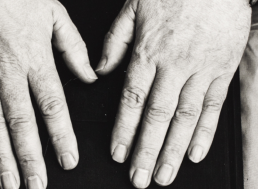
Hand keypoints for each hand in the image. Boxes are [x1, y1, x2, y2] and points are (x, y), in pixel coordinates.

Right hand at [0, 0, 96, 187]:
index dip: (61, 136)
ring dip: (2, 156)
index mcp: (34, 59)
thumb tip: (91, 74)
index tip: (68, 158)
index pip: (52, 106)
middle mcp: (8, 73)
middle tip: (37, 183)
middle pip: (22, 123)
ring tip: (10, 181)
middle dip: (31, 157)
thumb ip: (74, 48)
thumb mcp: (54, 15)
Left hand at [97, 0, 249, 187]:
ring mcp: (201, 70)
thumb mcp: (133, 8)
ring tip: (164, 174)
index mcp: (149, 53)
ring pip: (185, 118)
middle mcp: (174, 66)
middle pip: (157, 116)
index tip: (119, 153)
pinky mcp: (222, 70)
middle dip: (147, 150)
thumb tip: (100, 69)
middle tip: (140, 177)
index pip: (132, 100)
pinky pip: (213, 107)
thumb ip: (115, 41)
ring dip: (173, 149)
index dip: (124, 130)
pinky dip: (205, 132)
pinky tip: (195, 153)